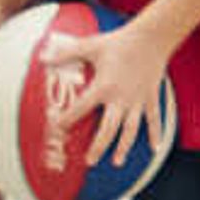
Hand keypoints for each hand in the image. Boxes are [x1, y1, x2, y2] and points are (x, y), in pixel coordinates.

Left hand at [51, 22, 175, 164]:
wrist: (151, 37)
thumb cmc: (119, 41)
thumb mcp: (90, 46)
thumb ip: (66, 53)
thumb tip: (43, 58)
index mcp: (103, 87)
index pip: (81, 108)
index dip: (67, 119)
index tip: (57, 128)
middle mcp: (121, 99)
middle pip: (108, 130)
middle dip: (98, 147)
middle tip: (89, 161)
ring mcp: (137, 101)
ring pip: (130, 130)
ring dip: (123, 148)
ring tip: (116, 162)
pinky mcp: (151, 98)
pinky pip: (154, 119)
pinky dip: (156, 134)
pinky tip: (155, 148)